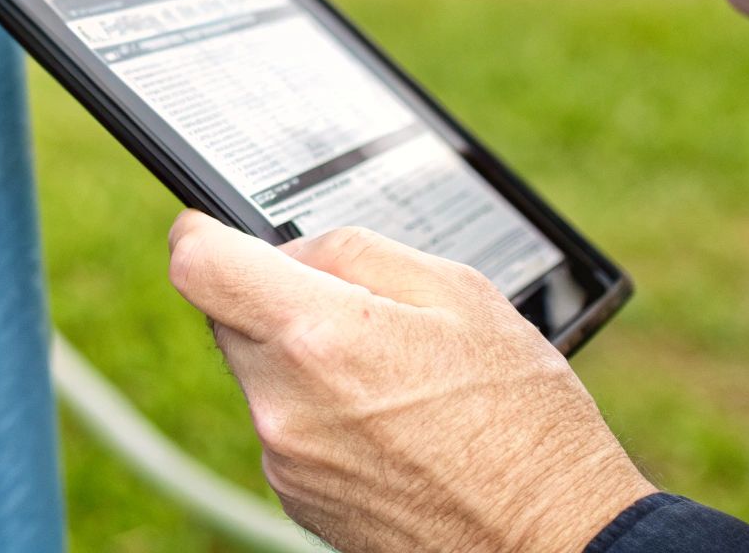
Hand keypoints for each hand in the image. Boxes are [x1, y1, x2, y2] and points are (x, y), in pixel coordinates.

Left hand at [167, 211, 653, 552]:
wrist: (550, 538)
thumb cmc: (521, 417)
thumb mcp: (460, 293)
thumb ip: (354, 250)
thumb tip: (290, 247)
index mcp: (319, 335)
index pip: (198, 265)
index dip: (200, 233)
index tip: (211, 226)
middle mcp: (283, 403)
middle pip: (225, 317)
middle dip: (271, 299)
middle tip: (355, 312)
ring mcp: (285, 459)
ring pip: (258, 374)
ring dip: (299, 360)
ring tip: (389, 378)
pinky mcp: (294, 499)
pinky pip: (283, 427)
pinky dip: (317, 413)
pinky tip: (387, 424)